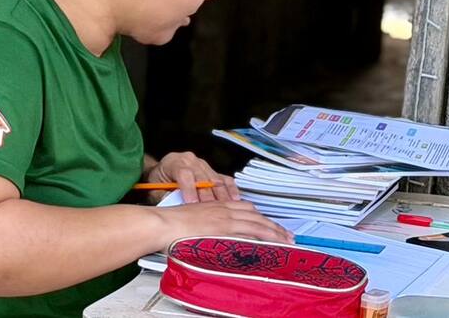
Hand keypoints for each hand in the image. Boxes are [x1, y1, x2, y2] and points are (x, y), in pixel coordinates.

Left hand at [147, 151, 240, 202]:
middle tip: (211, 212)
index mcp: (175, 162)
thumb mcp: (154, 189)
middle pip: (202, 177)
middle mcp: (191, 161)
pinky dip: (230, 189)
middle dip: (207, 196)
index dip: (189, 189)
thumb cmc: (157, 182)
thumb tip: (174, 207)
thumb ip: (163, 197)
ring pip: (215, 179)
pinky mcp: (212, 170)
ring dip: (221, 195)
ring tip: (227, 209)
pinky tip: (235, 200)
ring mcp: (203, 164)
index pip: (184, 173)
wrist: (161, 172)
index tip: (192, 203)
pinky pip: (224, 178)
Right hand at [152, 200, 293, 247]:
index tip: (271, 225)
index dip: (260, 217)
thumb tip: (211, 235)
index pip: (246, 209)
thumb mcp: (192, 220)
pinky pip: (249, 231)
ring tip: (286, 240)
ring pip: (257, 222)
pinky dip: (262, 236)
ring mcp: (225, 217)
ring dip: (274, 231)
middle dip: (273, 225)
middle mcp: (224, 209)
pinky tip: (271, 243)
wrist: (161, 223)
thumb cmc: (170, 224)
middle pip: (256, 215)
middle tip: (286, 235)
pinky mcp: (223, 227)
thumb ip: (205, 225)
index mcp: (217, 206)